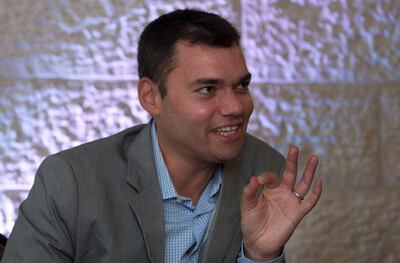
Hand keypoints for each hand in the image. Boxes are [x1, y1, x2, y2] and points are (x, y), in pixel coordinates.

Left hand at [240, 145, 322, 260]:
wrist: (258, 242)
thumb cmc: (251, 222)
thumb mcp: (247, 205)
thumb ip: (250, 191)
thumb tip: (254, 178)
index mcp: (270, 190)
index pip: (272, 176)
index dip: (266, 177)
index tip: (259, 182)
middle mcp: (282, 193)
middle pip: (290, 173)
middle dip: (292, 161)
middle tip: (294, 147)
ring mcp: (291, 202)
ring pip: (303, 184)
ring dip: (309, 171)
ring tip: (314, 157)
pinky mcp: (298, 213)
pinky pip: (309, 202)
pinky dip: (316, 193)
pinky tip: (319, 181)